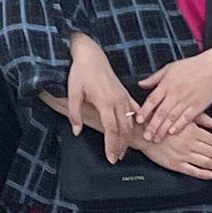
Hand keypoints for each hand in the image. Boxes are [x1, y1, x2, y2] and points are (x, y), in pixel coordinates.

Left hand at [62, 34, 143, 159]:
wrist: (91, 54)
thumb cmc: (81, 73)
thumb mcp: (73, 93)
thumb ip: (75, 114)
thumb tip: (77, 131)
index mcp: (105, 102)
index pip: (112, 130)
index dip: (112, 146)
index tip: (110, 158)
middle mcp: (118, 101)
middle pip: (123, 129)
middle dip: (120, 146)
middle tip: (115, 158)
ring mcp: (123, 96)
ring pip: (130, 122)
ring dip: (127, 137)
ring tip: (122, 150)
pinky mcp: (125, 93)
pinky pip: (135, 110)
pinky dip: (137, 122)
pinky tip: (137, 130)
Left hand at [136, 53, 211, 145]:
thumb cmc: (191, 66)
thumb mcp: (170, 68)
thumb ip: (154, 78)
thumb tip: (141, 84)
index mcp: (167, 84)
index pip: (152, 99)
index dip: (144, 111)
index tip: (138, 120)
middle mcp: (175, 93)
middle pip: (161, 112)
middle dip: (152, 125)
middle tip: (146, 136)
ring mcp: (187, 100)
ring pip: (172, 117)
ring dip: (163, 129)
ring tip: (156, 139)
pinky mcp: (198, 106)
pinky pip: (186, 118)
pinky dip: (179, 126)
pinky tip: (172, 132)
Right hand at [142, 111, 211, 180]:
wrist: (143, 133)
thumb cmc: (160, 123)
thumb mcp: (181, 116)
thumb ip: (200, 118)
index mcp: (192, 131)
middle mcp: (189, 144)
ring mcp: (184, 155)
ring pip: (206, 162)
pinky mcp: (176, 164)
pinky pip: (194, 171)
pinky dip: (205, 174)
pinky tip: (211, 174)